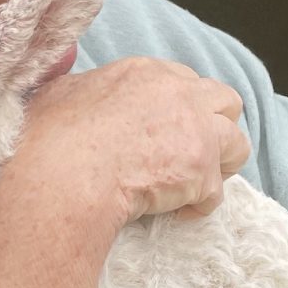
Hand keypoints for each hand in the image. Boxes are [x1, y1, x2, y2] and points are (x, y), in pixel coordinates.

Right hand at [10, 57, 249, 229]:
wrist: (62, 175)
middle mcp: (177, 93)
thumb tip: (71, 95)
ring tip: (197, 186)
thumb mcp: (57, 95)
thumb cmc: (49, 139)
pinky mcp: (201, 169)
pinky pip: (217, 194)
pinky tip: (176, 214)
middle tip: (194, 155)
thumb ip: (78, 90)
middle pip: (225, 101)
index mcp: (143, 73)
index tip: (168, 131)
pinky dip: (199, 207)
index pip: (183, 82)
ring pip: (238, 144)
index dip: (181, 109)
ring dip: (221, 166)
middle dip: (215, 128)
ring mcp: (196, 130)